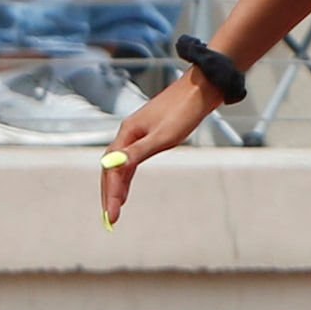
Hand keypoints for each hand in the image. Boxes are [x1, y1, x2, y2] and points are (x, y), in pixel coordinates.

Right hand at [99, 71, 225, 225]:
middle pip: (111, 168)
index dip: (110, 193)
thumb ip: (138, 151)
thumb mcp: (163, 136)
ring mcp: (137, 135)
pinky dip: (126, 176)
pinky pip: (131, 160)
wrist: (201, 90)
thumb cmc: (184, 112)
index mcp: (127, 134)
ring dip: (116, 187)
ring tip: (115, 209)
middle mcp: (127, 134)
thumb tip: (113, 165)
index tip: (111, 216)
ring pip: (120, 165)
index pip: (111, 169)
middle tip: (110, 219)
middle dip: (109, 194)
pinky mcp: (149, 135)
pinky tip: (126, 187)